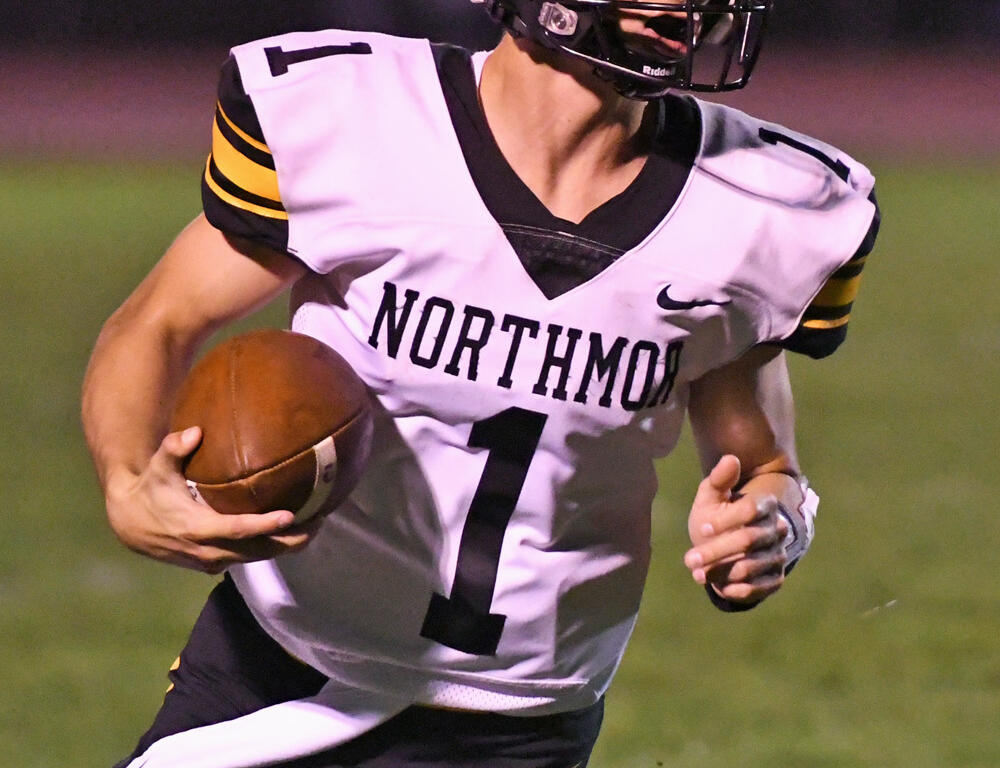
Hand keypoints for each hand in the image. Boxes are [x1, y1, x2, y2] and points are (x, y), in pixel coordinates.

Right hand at [105, 427, 318, 573]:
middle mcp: (207, 550)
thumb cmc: (150, 489)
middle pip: (256, 551)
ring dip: (285, 546)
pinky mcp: (213, 564)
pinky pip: (247, 558)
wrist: (129, 524)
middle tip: (318, 523)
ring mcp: (211, 561)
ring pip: (255, 558)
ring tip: (314, 528)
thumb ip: (173, 448)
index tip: (290, 516)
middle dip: (289, 541)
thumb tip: (194, 432)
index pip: (237, 530)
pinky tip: (291, 535)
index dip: (264, 525)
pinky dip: (270, 548)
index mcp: (196, 527)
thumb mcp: (157, 467)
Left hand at [683, 455, 787, 603]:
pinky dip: (733, 589)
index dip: (725, 520)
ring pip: (749, 567)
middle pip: (747, 540)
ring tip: (697, 573)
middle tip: (689, 559)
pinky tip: (717, 586)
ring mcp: (778, 555)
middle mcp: (776, 530)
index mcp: (764, 504)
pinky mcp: (775, 579)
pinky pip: (756, 588)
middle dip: (715, 551)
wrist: (725, 547)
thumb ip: (719, 480)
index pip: (751, 509)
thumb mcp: (711, 497)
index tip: (701, 528)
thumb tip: (730, 459)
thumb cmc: (714, 517)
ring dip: (719, 572)